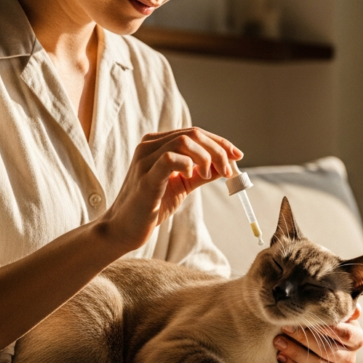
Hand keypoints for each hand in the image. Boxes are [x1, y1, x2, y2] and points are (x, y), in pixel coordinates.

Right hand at [98, 127, 240, 251]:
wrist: (124, 229)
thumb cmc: (152, 206)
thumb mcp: (182, 185)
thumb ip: (202, 173)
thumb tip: (228, 165)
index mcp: (157, 144)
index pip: (194, 133)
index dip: (220, 143)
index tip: (238, 156)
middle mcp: (149, 145)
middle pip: (193, 134)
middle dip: (219, 150)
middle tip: (230, 171)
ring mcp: (145, 159)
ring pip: (185, 141)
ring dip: (207, 157)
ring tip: (210, 176)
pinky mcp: (145, 176)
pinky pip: (171, 158)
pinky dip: (189, 164)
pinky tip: (193, 177)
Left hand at [274, 306, 362, 362]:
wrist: (328, 341)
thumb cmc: (333, 323)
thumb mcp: (341, 314)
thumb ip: (344, 308)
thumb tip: (352, 306)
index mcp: (357, 339)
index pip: (345, 334)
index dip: (327, 328)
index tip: (308, 318)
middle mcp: (349, 358)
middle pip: (326, 350)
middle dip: (303, 338)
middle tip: (286, 327)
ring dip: (294, 352)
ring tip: (278, 341)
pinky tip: (280, 355)